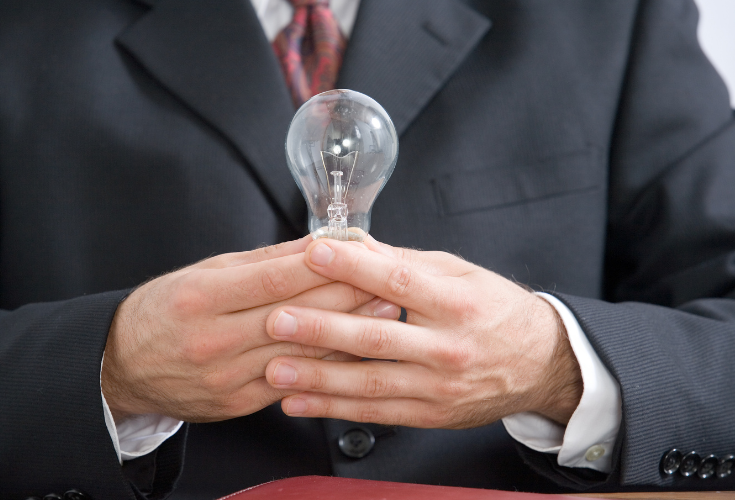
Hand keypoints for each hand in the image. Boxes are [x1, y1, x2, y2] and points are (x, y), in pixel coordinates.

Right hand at [101, 236, 397, 422]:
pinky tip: (354, 351)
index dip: (324, 267)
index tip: (359, 253)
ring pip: (301, 353)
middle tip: (387, 282)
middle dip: (348, 297)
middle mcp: (214, 339)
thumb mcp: (203, 272)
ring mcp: (227, 376)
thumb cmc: (165, 311)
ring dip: (348, 332)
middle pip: (295, 316)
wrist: (124, 366)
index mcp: (202, 297)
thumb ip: (262, 262)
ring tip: (383, 314)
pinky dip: (326, 365)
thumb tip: (315, 245)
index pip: (275, 279)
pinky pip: (293, 382)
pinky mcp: (239, 403)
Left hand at [264, 237, 582, 427]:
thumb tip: (353, 242)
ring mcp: (439, 386)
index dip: (354, 267)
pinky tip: (299, 403)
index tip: (313, 254)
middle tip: (277, 321)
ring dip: (317, 378)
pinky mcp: (430, 414)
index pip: (399, 281)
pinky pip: (375, 412)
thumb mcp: (460, 273)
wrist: (541, 364)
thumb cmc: (495, 310)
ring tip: (275, 369)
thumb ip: (404, 261)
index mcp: (457, 302)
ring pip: (370, 383)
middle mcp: (449, 347)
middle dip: (322, 330)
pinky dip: (333, 409)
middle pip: (377, 338)